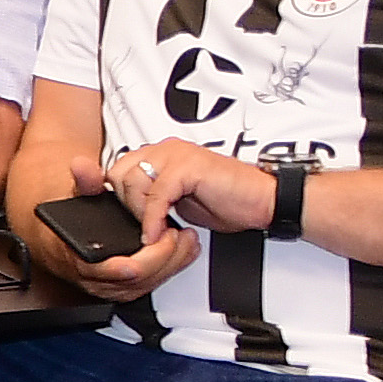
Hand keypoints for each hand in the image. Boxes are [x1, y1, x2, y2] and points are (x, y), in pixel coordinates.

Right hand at [43, 148, 203, 298]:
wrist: (58, 246)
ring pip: (152, 283)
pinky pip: (155, 283)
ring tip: (186, 237)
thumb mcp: (75, 201)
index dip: (145, 256)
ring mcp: (115, 288)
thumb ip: (83, 183)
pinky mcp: (129, 289)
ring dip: (174, 261)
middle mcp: (99, 281)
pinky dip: (173, 267)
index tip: (158, 236)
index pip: (119, 269)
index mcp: (83, 262)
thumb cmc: (67, 226)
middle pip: (142, 278)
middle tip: (176, 232)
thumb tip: (82, 165)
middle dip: (165, 255)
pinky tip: (183, 250)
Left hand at [99, 137, 279, 236]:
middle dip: (127, 204)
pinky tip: (160, 231)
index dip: (117, 196)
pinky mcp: (189, 168)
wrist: (264, 201)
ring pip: (134, 181)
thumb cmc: (228, 201)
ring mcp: (178, 155)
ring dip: (140, 212)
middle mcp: (168, 149)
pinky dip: (153, 218)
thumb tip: (128, 211)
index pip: (119, 168)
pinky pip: (156, 195)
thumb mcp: (178, 201)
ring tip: (156, 228)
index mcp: (163, 154)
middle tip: (146, 223)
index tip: (125, 218)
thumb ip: (153, 198)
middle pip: (120, 173)